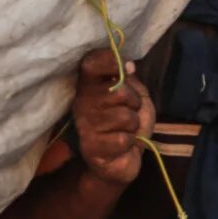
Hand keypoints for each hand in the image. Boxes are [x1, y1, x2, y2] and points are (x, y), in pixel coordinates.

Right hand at [72, 49, 154, 187]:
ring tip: (126, 130)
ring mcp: (85, 126)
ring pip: (124, 117)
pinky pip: (123, 139)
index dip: (111, 60)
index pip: (90, 63)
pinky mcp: (91, 148)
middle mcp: (82, 102)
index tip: (128, 68)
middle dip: (134, 102)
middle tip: (130, 111)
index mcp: (90, 85)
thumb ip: (129, 78)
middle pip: (118, 91)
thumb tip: (127, 66)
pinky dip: (130, 143)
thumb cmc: (129, 123)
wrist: (125, 158)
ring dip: (133, 125)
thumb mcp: (134, 94)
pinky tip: (122, 145)